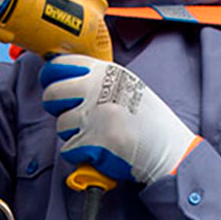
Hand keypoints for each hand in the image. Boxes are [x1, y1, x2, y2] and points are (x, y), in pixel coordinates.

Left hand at [39, 55, 198, 184]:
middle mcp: (97, 89)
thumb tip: (61, 78)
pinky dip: (80, 155)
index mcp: (105, 72)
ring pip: (60, 125)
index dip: (51, 78)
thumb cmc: (147, 120)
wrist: (169, 149)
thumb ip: (96, 80)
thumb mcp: (126, 85)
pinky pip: (68, 149)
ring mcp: (95, 114)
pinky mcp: (93, 141)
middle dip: (56, 108)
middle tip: (74, 116)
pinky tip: (99, 150)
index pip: (59, 64)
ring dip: (73, 135)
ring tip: (97, 135)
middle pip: (51, 95)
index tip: (54, 86)